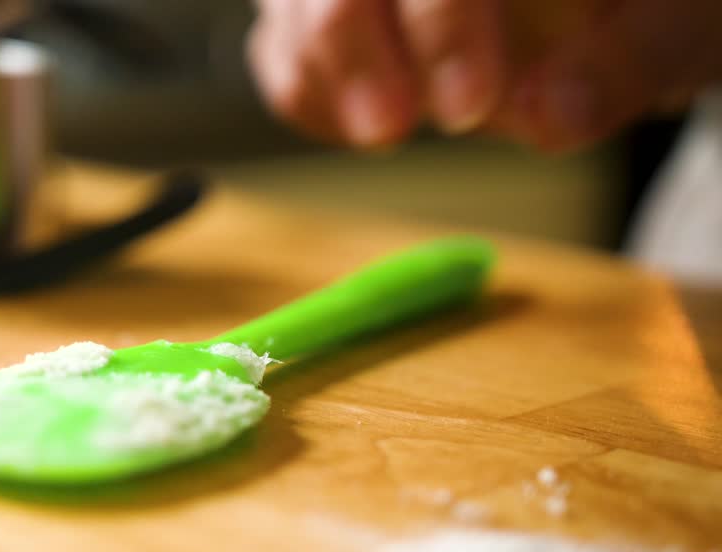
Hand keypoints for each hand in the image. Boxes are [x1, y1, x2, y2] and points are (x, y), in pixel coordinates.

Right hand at [248, 0, 721, 150]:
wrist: (615, 12)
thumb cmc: (655, 5)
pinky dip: (305, 91)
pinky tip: (364, 125)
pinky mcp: (322, 7)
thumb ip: (633, 58)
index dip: (442, 18)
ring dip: (319, 69)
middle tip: (390, 128)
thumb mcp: (687, 24)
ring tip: (379, 132)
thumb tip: (549, 117)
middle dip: (347, 39)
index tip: (471, 103)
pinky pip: (278, 42)